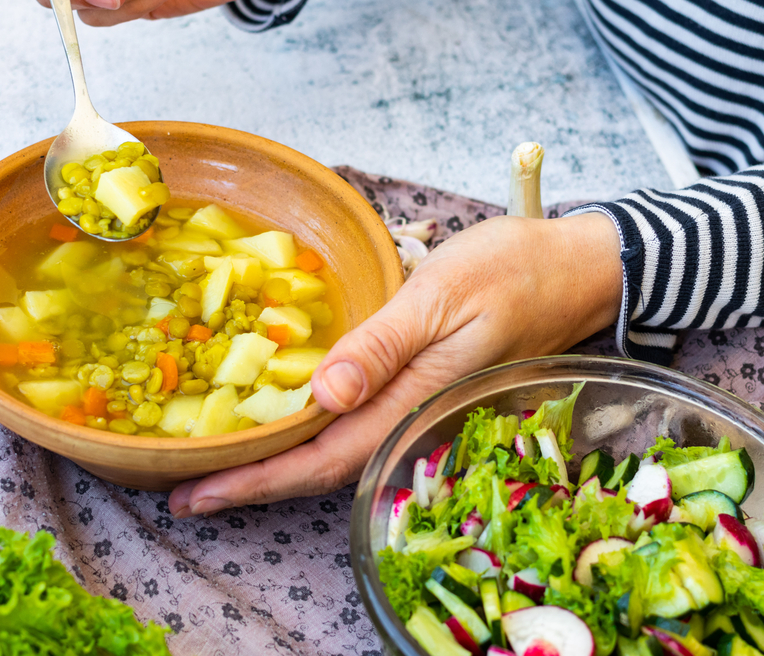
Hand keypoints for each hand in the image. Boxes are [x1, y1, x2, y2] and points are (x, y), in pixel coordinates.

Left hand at [169, 212, 622, 517]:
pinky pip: (362, 427)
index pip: (323, 458)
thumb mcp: (440, 295)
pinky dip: (313, 435)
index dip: (257, 480)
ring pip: (342, 452)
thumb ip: (382, 346)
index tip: (196, 493)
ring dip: (280, 464)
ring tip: (222, 465)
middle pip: (324, 469)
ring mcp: (423, 407)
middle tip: (184, 490)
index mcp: (414, 397)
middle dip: (254, 484)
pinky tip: (288, 423)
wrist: (579, 272)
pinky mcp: (427, 390)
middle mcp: (415, 416)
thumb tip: (323, 396)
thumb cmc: (513, 271)